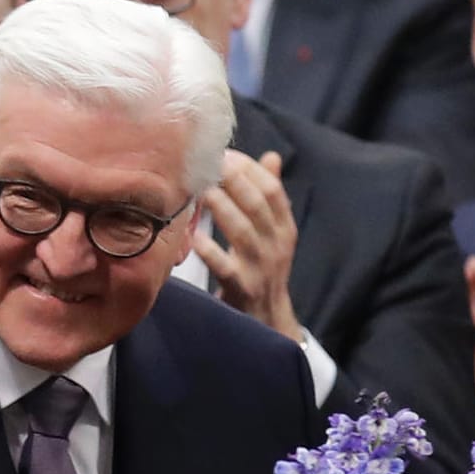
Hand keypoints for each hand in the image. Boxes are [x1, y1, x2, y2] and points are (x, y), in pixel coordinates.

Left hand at [194, 149, 303, 342]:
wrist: (267, 320)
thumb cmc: (264, 269)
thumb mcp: (275, 234)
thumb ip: (271, 197)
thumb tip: (271, 156)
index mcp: (284, 228)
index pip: (272, 189)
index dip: (249, 168)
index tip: (225, 153)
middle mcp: (276, 245)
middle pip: (257, 204)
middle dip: (233, 179)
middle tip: (207, 161)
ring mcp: (260, 268)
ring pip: (242, 230)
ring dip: (220, 206)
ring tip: (199, 188)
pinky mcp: (241, 288)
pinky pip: (223, 266)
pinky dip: (208, 249)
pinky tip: (191, 235)